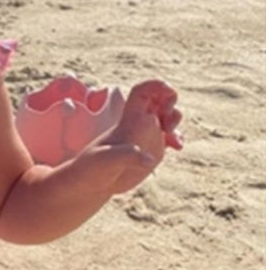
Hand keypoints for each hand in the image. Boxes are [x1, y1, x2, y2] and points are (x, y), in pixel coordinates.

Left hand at [78, 79, 181, 193]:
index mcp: (128, 120)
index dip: (157, 87)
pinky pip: (170, 136)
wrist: (91, 182)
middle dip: (170, 101)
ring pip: (167, 116)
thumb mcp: (107, 161)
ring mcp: (146, 135)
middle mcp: (138, 123)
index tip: (167, 98)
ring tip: (171, 135)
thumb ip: (127, 157)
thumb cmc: (92, 168)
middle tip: (167, 122)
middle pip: (159, 98)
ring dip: (176, 119)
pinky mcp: (152, 149)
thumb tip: (149, 159)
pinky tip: (177, 147)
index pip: (142, 92)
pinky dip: (177, 138)